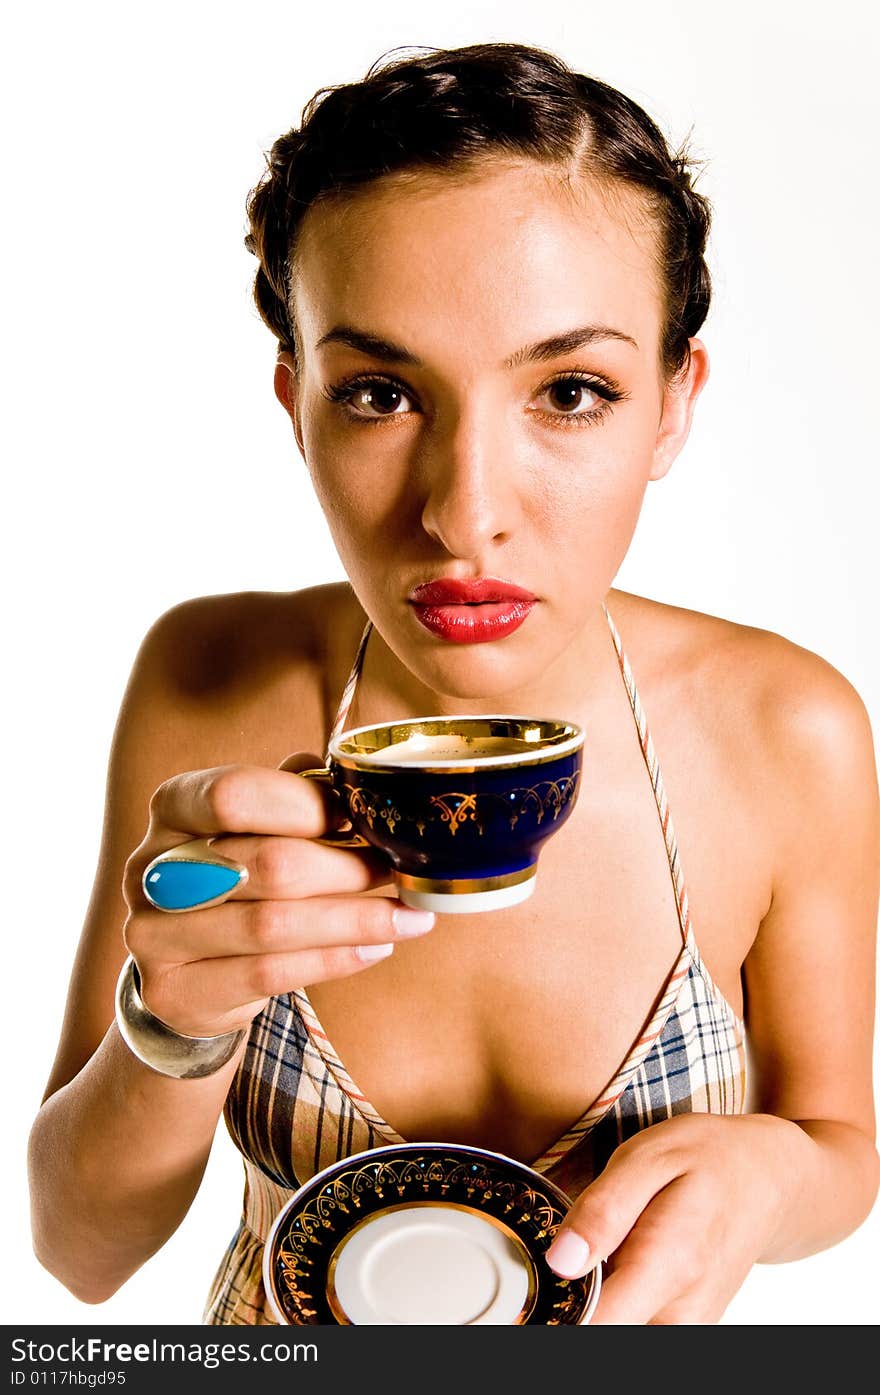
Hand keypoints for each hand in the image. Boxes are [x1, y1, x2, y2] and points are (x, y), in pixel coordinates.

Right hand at [121, 753, 431, 1037]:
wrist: (183, 976)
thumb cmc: (233, 884)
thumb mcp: (252, 828)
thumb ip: (290, 796)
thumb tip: (347, 778)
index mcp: (172, 809)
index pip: (234, 794)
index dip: (305, 804)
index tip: (359, 817)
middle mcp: (151, 869)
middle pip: (266, 862)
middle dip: (346, 867)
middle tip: (399, 870)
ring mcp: (154, 935)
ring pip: (272, 925)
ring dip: (354, 919)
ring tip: (407, 916)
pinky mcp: (175, 990)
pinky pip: (270, 974)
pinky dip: (333, 960)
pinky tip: (375, 949)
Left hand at [545, 1113, 796, 1323]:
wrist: (773, 1179)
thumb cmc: (710, 1157)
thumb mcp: (650, 1155)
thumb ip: (604, 1209)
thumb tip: (561, 1261)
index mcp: (668, 1265)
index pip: (595, 1323)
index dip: (557, 1307)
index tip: (542, 1279)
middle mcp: (682, 1310)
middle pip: (600, 1328)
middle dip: (572, 1298)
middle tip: (574, 1248)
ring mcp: (688, 1325)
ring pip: (618, 1326)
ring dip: (596, 1298)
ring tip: (604, 1249)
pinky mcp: (687, 1326)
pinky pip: (636, 1323)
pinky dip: (618, 1299)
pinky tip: (622, 1262)